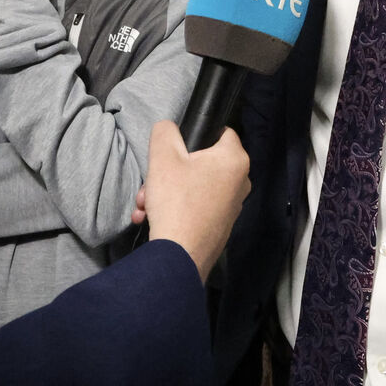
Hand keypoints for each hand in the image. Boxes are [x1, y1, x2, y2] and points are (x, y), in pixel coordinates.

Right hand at [132, 122, 249, 281]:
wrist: (179, 257)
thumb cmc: (176, 201)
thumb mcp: (162, 157)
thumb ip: (165, 132)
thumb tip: (168, 128)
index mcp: (235, 159)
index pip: (221, 132)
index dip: (197, 134)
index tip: (175, 148)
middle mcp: (241, 182)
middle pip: (201, 163)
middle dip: (169, 172)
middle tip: (150, 184)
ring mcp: (232, 206)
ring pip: (194, 187)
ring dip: (165, 193)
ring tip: (145, 206)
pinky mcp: (220, 226)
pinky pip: (196, 207)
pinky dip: (174, 210)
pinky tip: (151, 219)